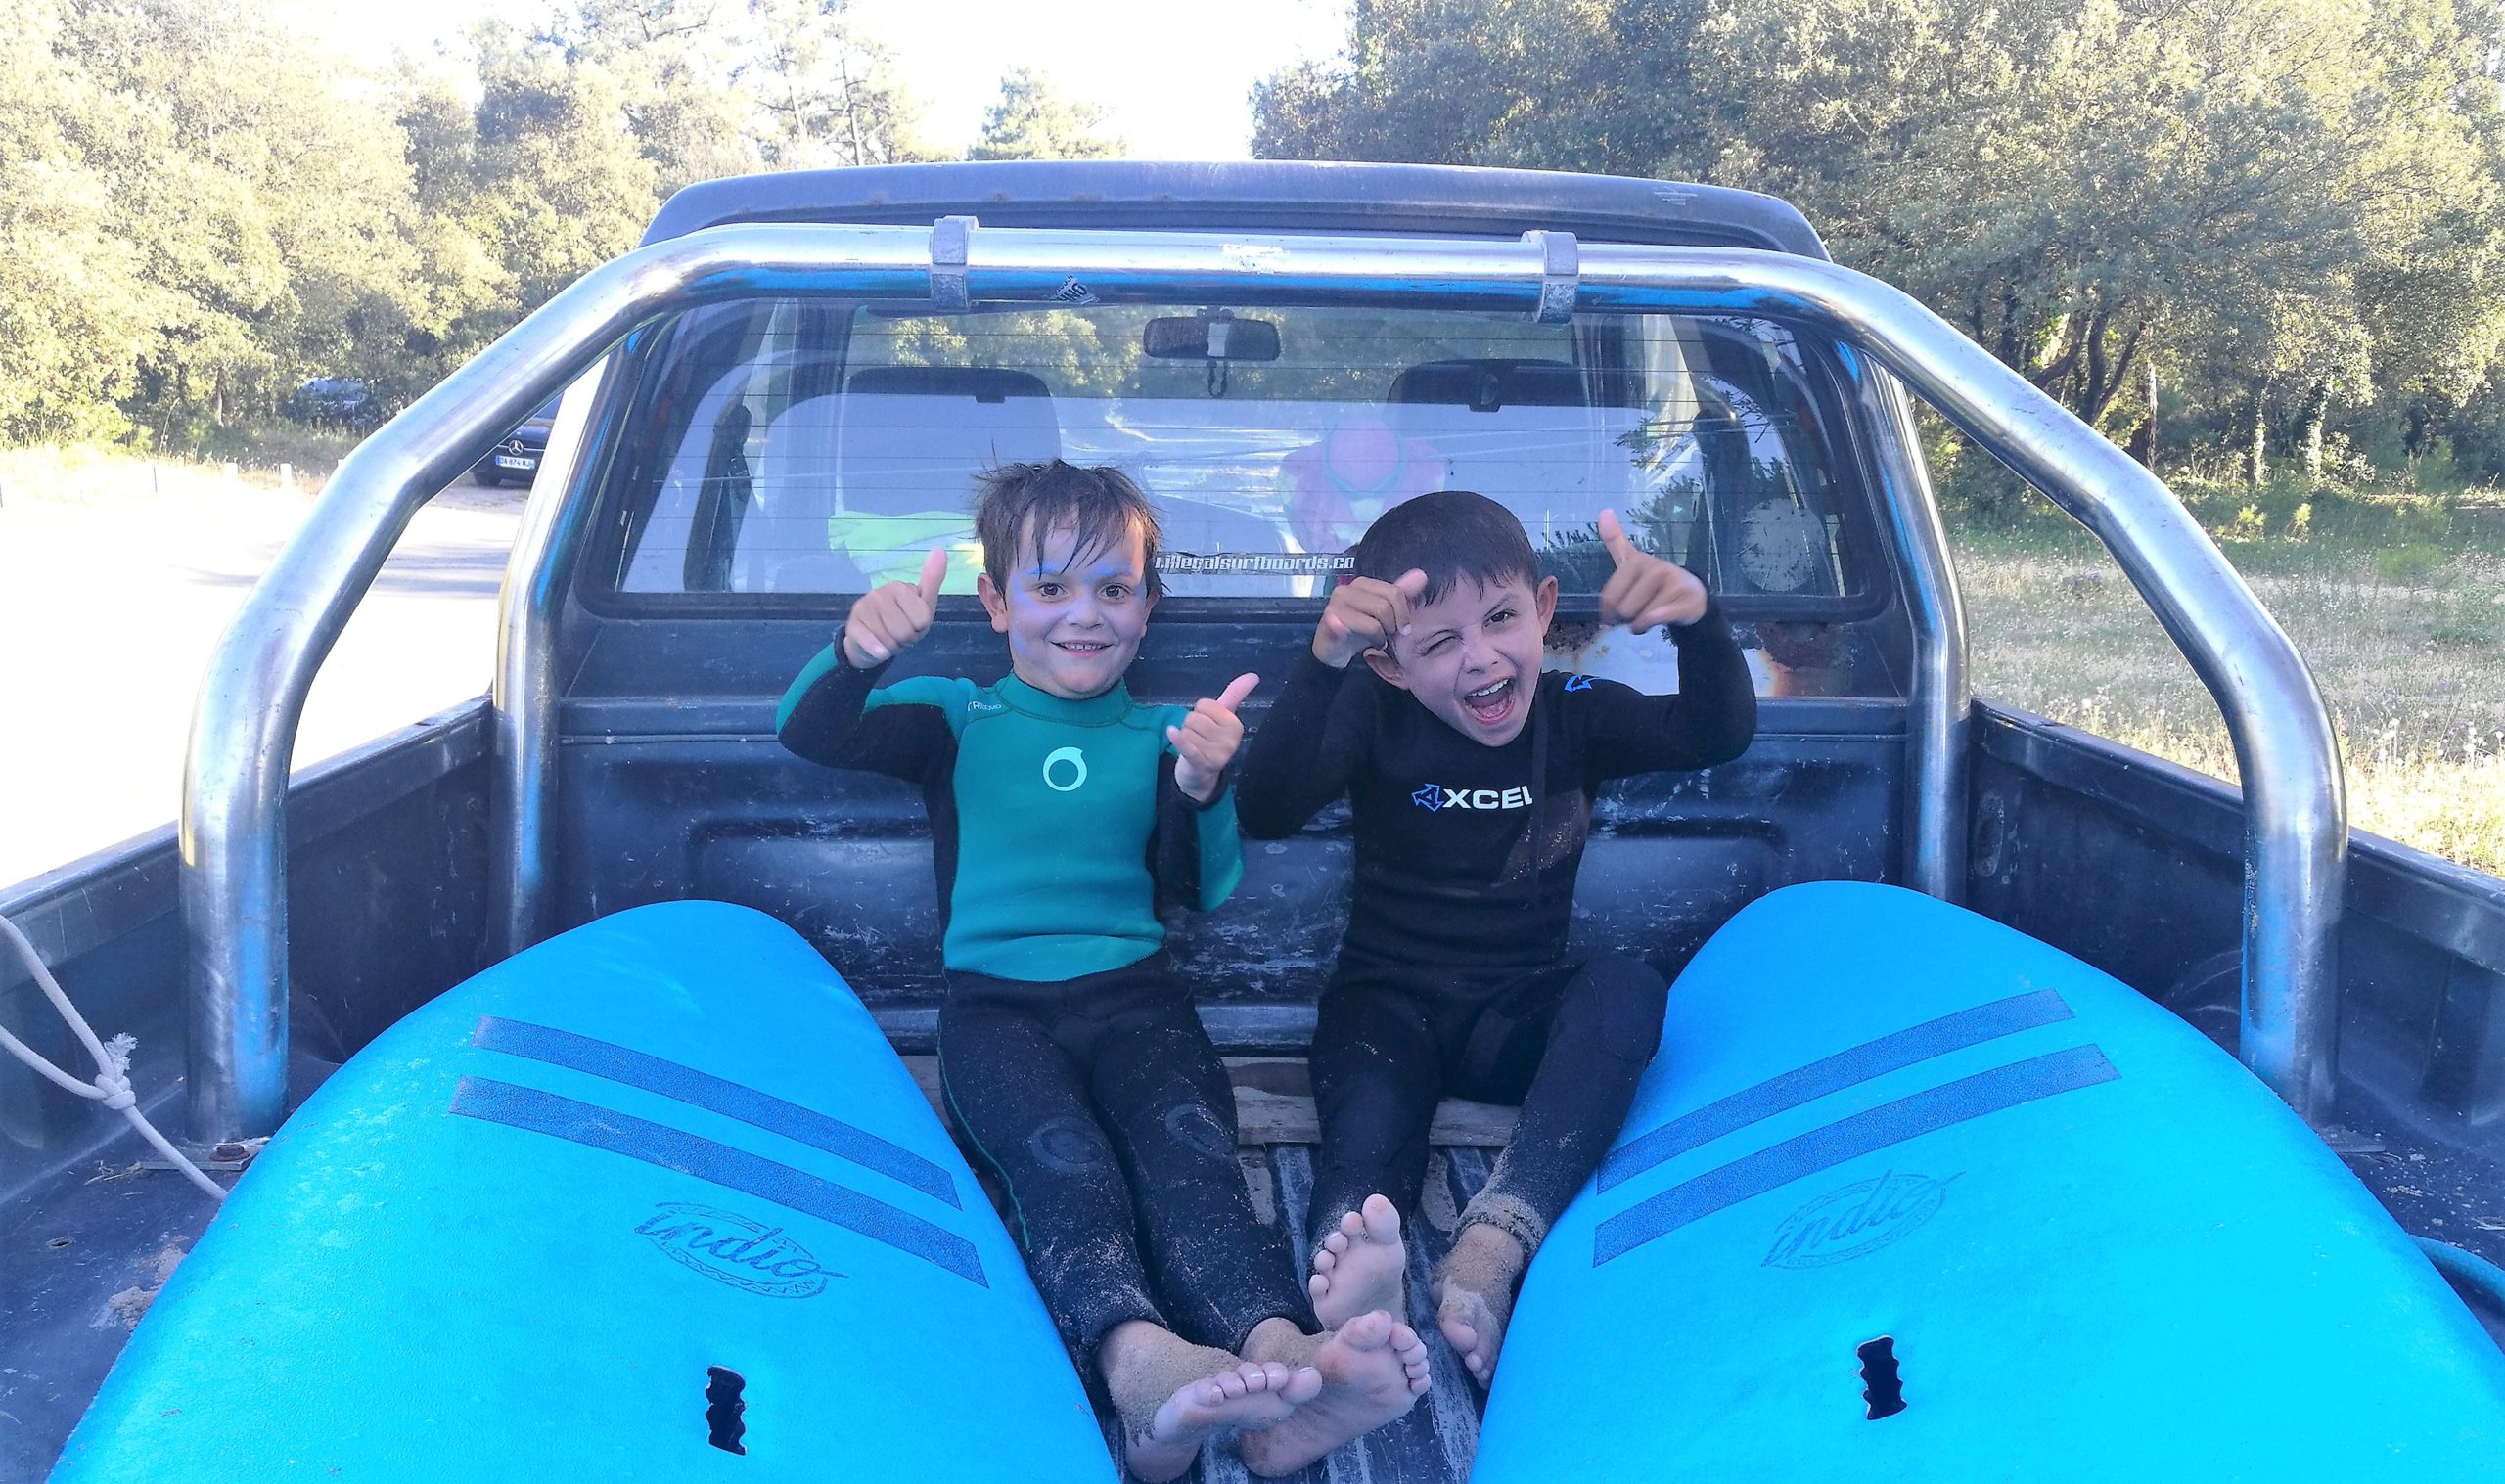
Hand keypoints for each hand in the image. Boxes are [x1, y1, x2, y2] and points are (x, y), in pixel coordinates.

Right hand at [842, 547, 945, 666]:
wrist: (872, 643)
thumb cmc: (903, 621)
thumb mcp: (923, 604)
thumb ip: (933, 580)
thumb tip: (940, 550)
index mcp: (900, 587)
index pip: (921, 620)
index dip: (919, 628)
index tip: (912, 623)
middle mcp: (879, 593)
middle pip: (905, 631)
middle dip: (905, 638)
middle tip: (899, 633)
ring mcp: (864, 608)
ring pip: (890, 639)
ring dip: (892, 645)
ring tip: (888, 637)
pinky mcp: (852, 625)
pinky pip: (873, 644)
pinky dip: (878, 650)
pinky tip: (878, 648)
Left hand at [1169, 673, 1259, 802]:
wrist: (1201, 775)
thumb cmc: (1211, 741)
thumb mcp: (1224, 718)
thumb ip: (1236, 695)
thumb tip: (1254, 675)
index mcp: (1236, 726)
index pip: (1205, 704)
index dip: (1200, 713)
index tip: (1207, 726)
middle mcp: (1230, 741)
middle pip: (1194, 717)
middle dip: (1190, 726)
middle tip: (1199, 740)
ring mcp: (1217, 754)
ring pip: (1186, 730)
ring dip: (1184, 738)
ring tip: (1194, 748)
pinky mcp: (1201, 764)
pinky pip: (1188, 747)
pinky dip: (1178, 739)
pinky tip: (1171, 732)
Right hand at [1313, 569, 1428, 667]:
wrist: (1332, 650)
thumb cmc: (1359, 630)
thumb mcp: (1383, 611)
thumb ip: (1400, 593)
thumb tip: (1421, 574)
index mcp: (1362, 584)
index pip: (1394, 592)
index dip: (1403, 613)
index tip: (1403, 628)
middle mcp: (1346, 590)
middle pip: (1384, 606)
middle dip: (1390, 626)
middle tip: (1386, 636)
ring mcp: (1335, 606)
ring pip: (1374, 622)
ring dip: (1380, 637)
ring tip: (1375, 642)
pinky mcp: (1329, 623)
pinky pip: (1356, 629)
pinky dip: (1365, 638)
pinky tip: (1364, 647)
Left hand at [1596, 509, 1707, 630]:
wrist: (1692, 595)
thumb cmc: (1654, 582)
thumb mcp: (1631, 561)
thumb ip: (1615, 540)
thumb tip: (1603, 511)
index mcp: (1637, 560)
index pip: (1609, 597)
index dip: (1609, 612)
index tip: (1614, 612)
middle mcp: (1656, 568)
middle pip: (1623, 609)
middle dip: (1626, 619)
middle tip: (1636, 612)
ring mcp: (1673, 583)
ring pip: (1639, 617)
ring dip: (1640, 624)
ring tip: (1648, 614)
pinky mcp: (1686, 601)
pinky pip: (1657, 618)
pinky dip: (1650, 625)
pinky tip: (1653, 622)